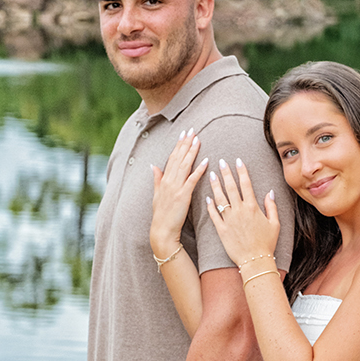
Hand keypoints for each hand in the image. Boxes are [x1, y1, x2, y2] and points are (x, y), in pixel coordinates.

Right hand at [150, 129, 207, 256]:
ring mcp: (175, 188)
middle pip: (178, 158)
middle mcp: (169, 181)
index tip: (184, 133)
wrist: (162, 231)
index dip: (178, 145)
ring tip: (198, 139)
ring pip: (185, 165)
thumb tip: (153, 165)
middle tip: (193, 130)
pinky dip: (199, 170)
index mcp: (164, 180)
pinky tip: (206, 161)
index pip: (172, 158)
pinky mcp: (183, 196)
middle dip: (186, 143)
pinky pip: (192, 180)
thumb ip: (156, 179)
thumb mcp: (156, 195)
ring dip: (192, 152)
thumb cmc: (161, 215)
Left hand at [206, 158, 280, 267]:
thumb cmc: (267, 243)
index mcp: (253, 207)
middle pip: (231, 187)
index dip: (241, 171)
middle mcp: (240, 211)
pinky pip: (214, 214)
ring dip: (216, 185)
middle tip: (221, 161)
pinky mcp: (222, 229)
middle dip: (226, 173)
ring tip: (212, 174)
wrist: (255, 260)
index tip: (237, 161)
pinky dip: (210, 205)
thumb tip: (270, 192)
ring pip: (220, 198)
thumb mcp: (275, 224)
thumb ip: (271, 207)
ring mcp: (230, 220)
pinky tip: (207, 197)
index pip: (246, 184)